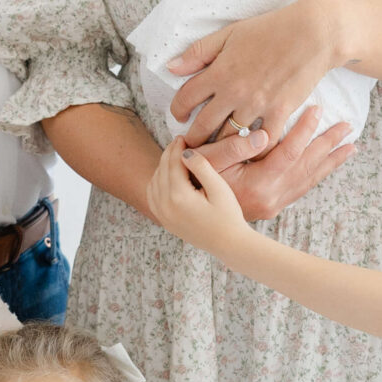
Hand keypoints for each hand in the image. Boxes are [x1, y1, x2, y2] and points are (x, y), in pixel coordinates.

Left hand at [147, 138, 252, 255]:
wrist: (229, 244)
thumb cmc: (229, 216)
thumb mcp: (219, 189)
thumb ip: (202, 167)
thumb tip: (186, 152)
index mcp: (179, 197)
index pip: (173, 163)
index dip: (177, 148)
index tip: (182, 137)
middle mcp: (165, 206)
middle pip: (161, 170)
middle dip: (169, 154)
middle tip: (178, 143)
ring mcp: (162, 215)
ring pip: (154, 182)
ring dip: (162, 167)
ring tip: (175, 157)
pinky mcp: (164, 221)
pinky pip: (152, 196)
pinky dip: (157, 182)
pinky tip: (167, 176)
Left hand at [168, 0, 342, 144]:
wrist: (312, 33)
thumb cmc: (270, 30)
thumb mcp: (229, 34)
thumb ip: (199, 52)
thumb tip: (171, 67)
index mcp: (219, 72)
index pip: (185, 98)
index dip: (177, 111)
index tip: (179, 117)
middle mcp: (234, 92)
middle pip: (203, 126)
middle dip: (194, 139)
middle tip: (192, 145)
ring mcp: (257, 105)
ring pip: (230, 139)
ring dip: (221, 148)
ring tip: (217, 152)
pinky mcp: (280, 113)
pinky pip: (263, 142)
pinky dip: (255, 150)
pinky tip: (249, 152)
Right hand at [190, 104, 354, 225]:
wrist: (192, 216)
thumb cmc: (194, 182)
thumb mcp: (207, 162)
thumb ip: (233, 148)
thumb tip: (264, 134)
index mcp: (258, 184)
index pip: (289, 153)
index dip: (304, 130)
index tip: (317, 110)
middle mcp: (271, 197)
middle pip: (307, 167)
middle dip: (329, 145)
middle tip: (348, 127)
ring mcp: (274, 204)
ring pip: (309, 180)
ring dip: (330, 161)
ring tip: (351, 146)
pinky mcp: (273, 206)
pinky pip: (302, 188)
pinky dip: (317, 174)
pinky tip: (328, 165)